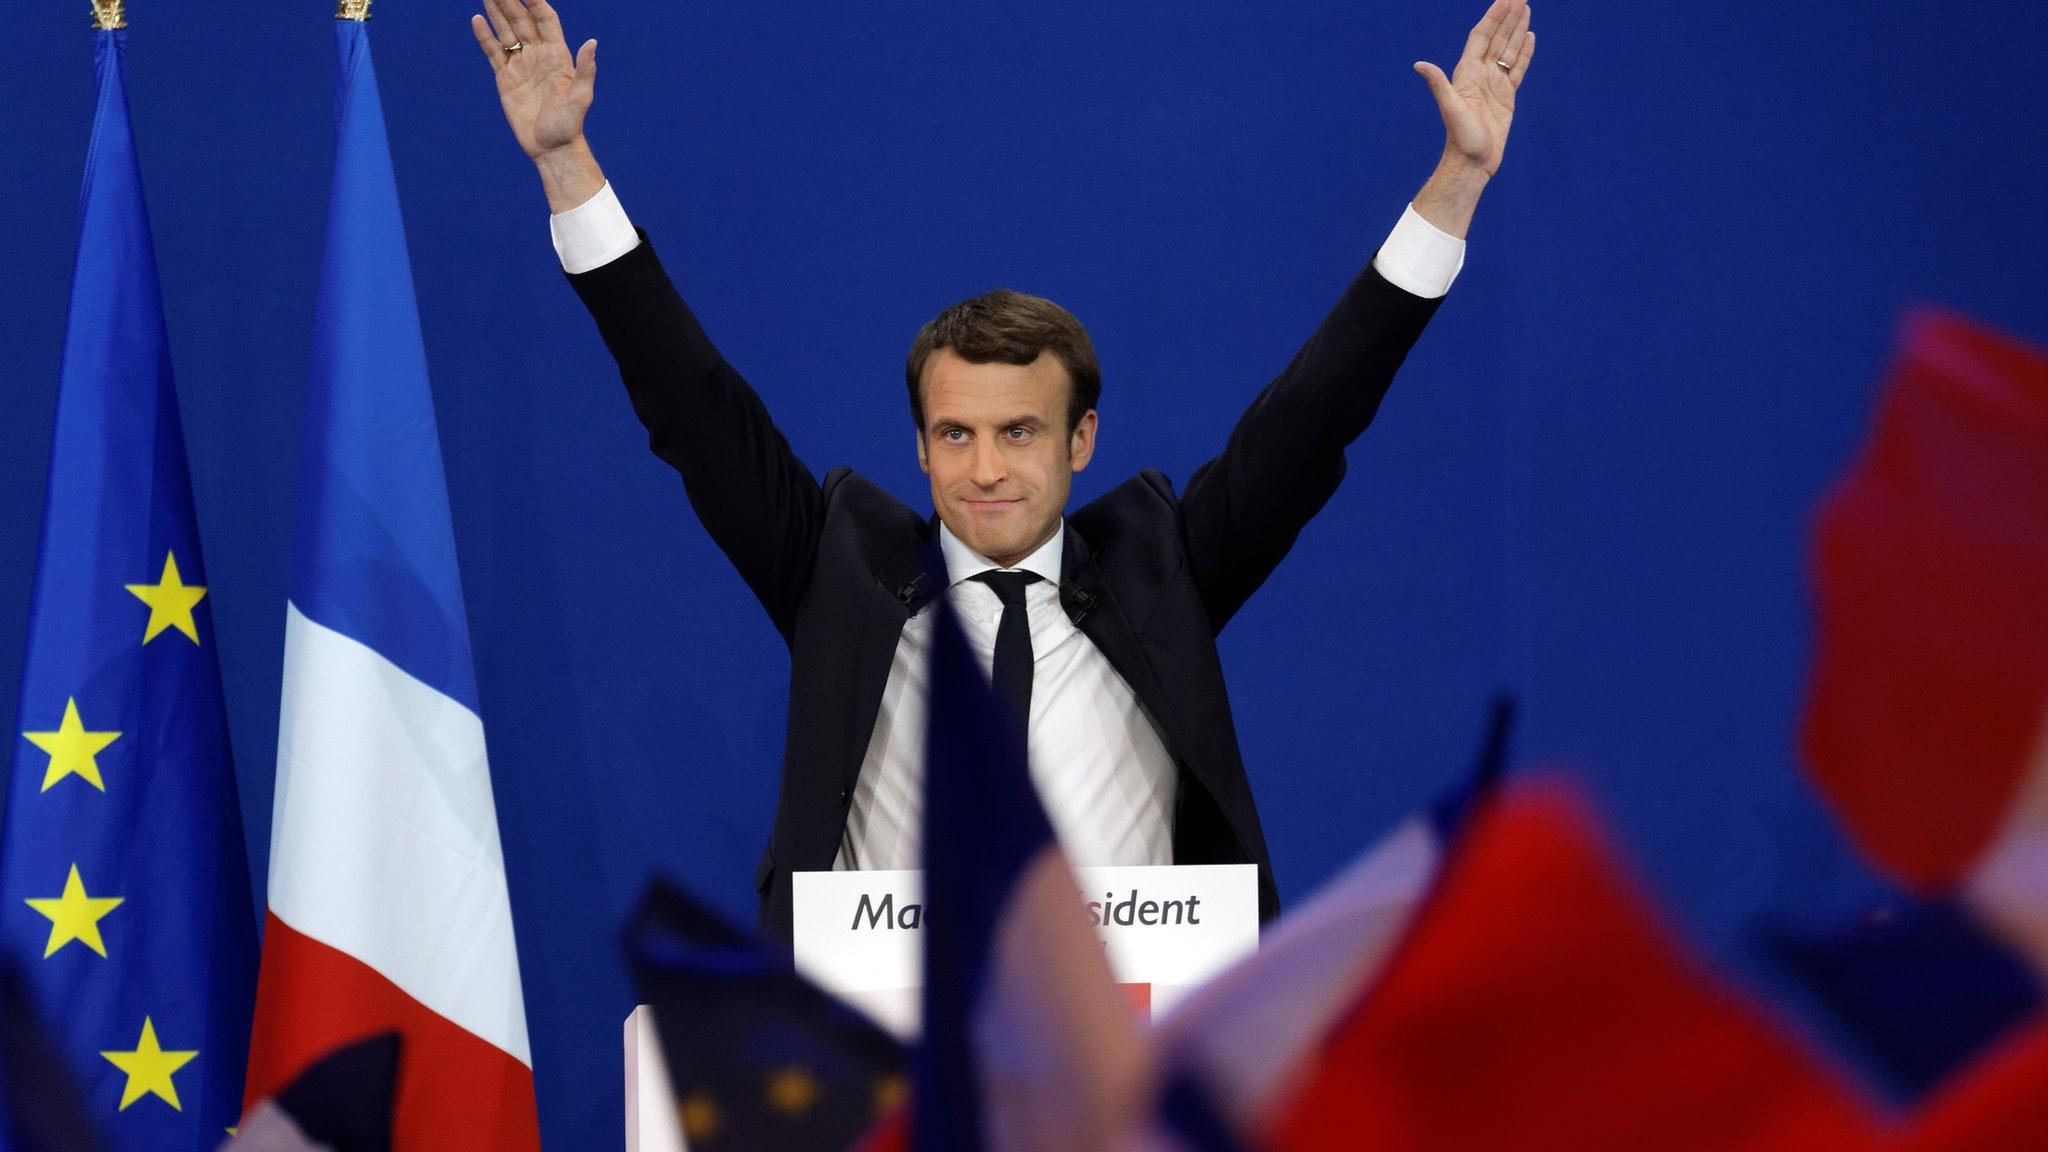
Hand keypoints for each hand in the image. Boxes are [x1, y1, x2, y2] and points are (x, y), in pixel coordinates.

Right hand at [472, 0, 595, 161]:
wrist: (552, 148)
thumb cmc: (570, 125)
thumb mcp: (581, 98)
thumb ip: (586, 70)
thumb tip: (593, 42)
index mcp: (558, 55)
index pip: (545, 19)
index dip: (536, 2)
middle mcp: (539, 55)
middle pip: (522, 20)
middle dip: (510, 1)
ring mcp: (521, 65)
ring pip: (506, 31)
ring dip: (497, 11)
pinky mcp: (505, 78)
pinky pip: (494, 52)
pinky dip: (485, 36)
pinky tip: (477, 19)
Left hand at [1414, 0, 1533, 178]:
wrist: (1471, 162)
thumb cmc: (1461, 139)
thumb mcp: (1450, 109)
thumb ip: (1438, 84)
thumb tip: (1419, 65)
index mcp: (1467, 73)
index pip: (1482, 36)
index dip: (1494, 16)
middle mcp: (1480, 75)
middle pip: (1497, 38)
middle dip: (1508, 16)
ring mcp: (1494, 85)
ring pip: (1508, 49)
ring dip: (1516, 29)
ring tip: (1526, 8)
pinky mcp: (1506, 96)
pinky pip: (1517, 68)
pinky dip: (1524, 52)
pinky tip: (1529, 37)